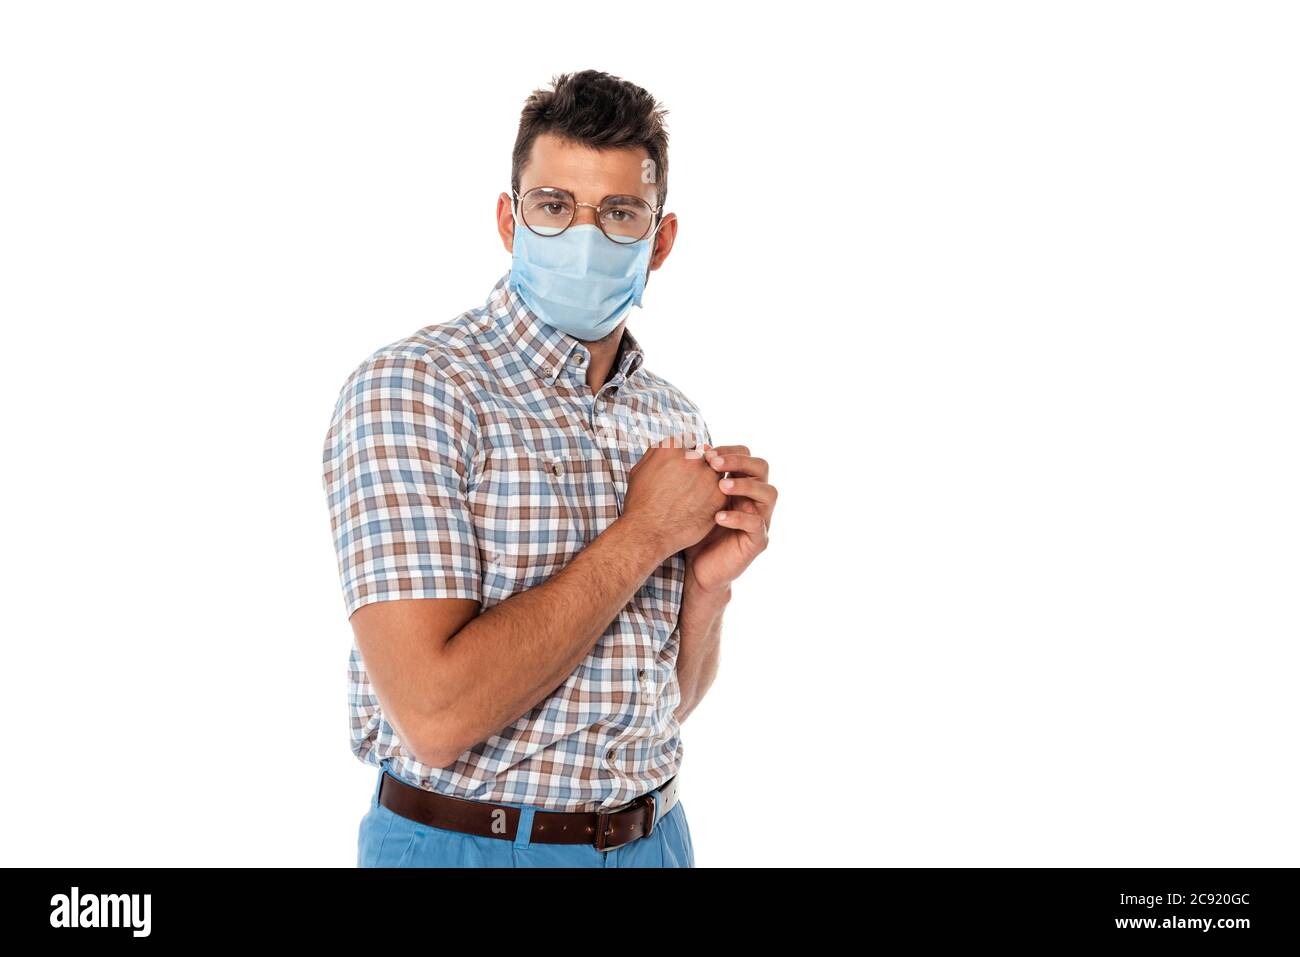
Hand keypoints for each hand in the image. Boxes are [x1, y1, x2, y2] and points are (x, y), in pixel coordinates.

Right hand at [622, 435, 728, 559]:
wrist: (647, 533)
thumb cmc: (640, 503)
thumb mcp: (640, 469)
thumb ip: (659, 451)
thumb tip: (675, 444)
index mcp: (671, 448)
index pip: (691, 443)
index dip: (687, 457)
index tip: (682, 470)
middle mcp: (692, 458)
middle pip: (706, 456)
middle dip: (700, 468)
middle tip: (689, 486)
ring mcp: (708, 477)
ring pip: (717, 473)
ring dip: (709, 482)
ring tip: (693, 498)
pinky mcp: (719, 496)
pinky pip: (722, 491)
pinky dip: (714, 498)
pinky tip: (699, 508)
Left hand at [683, 444, 775, 592]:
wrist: (697, 569)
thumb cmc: (695, 530)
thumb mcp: (694, 499)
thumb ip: (695, 477)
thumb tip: (686, 446)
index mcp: (742, 484)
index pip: (747, 456)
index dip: (729, 450)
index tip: (705, 451)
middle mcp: (755, 499)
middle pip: (762, 468)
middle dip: (739, 461)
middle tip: (713, 463)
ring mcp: (760, 519)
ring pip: (769, 493)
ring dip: (745, 485)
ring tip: (721, 486)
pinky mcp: (758, 542)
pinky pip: (756, 525)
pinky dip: (738, 518)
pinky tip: (718, 517)